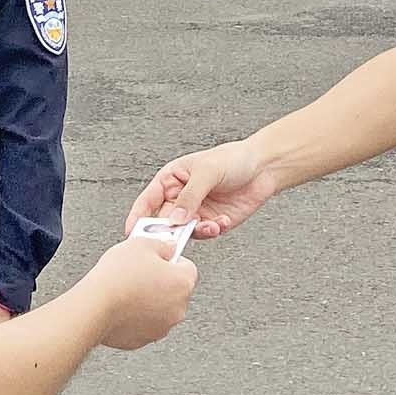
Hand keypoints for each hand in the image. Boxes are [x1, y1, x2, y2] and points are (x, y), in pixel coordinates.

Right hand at [86, 231, 197, 349]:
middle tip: (139, 273)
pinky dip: (136, 316)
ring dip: (149, 300)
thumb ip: (162, 244)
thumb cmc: (117, 277)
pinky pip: (144, 324)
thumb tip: (169, 247)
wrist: (94, 306)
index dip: (170, 260)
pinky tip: (121, 306)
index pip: (187, 266)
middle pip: (175, 290)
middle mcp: (178, 308)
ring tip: (127, 289)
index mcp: (183, 283)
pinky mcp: (143, 339)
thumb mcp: (141, 243)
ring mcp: (161, 327)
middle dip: (160, 281)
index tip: (157, 258)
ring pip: (160, 309)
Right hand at [124, 137, 272, 240]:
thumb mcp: (208, 171)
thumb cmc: (233, 158)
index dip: (137, 217)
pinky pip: (205, 234)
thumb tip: (175, 219)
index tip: (132, 233)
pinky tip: (222, 221)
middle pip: (164, 221)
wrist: (263, 167)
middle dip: (170, 231)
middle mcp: (180, 198)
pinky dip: (212, 231)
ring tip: (210, 225)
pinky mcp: (212, 222)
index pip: (148, 201)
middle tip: (177, 236)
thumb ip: (190, 196)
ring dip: (195, 232)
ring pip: (184, 231)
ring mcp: (196, 211)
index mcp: (171, 179)